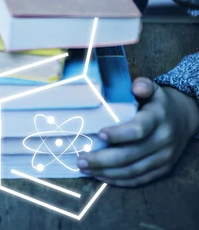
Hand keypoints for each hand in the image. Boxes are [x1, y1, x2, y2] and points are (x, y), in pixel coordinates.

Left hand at [77, 77, 198, 186]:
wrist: (184, 118)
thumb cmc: (159, 103)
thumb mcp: (154, 89)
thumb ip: (143, 85)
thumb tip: (136, 87)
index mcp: (158, 118)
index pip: (139, 129)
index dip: (119, 134)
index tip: (99, 134)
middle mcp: (163, 140)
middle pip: (131, 155)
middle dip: (103, 159)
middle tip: (81, 159)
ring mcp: (163, 158)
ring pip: (133, 171)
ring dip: (107, 172)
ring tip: (85, 168)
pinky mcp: (162, 170)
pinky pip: (139, 179)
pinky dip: (118, 180)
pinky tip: (101, 175)